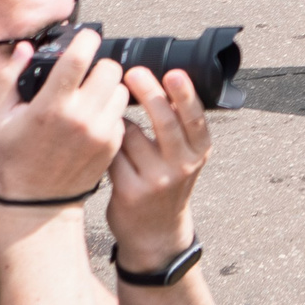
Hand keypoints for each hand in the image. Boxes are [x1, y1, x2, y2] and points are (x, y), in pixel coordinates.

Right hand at [0, 27, 128, 203]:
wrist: (36, 203)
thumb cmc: (12, 160)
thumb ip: (8, 78)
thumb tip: (24, 48)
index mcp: (50, 106)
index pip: (79, 58)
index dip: (85, 39)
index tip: (85, 36)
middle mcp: (80, 117)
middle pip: (110, 69)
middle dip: (98, 65)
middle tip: (85, 73)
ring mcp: (100, 132)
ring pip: (120, 89)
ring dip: (108, 87)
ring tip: (88, 97)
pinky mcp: (112, 144)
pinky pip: (122, 113)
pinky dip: (111, 110)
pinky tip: (92, 119)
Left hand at [106, 65, 213, 269]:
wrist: (155, 232)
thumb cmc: (168, 183)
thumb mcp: (187, 157)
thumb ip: (180, 128)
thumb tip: (163, 82)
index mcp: (200, 151)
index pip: (195, 117)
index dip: (184, 93)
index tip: (173, 72)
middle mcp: (183, 166)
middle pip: (164, 121)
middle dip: (148, 92)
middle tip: (133, 73)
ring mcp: (157, 180)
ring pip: (132, 135)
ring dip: (121, 123)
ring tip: (118, 124)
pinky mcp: (130, 191)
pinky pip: (114, 154)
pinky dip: (108, 144)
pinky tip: (104, 145)